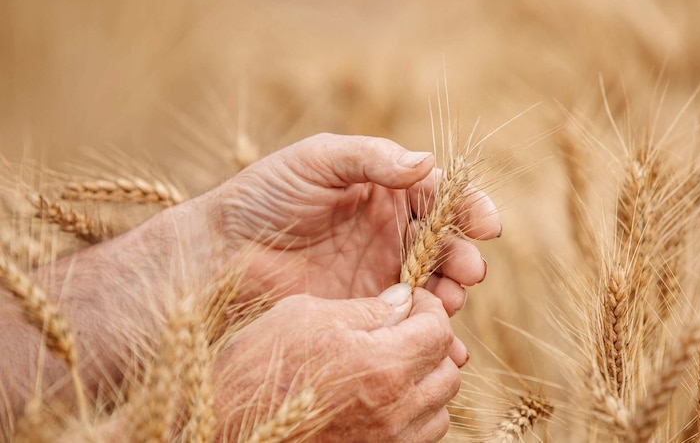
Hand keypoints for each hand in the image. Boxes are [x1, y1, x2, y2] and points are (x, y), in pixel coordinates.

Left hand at [201, 133, 501, 312]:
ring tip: (446, 304)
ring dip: (452, 294)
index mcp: (385, 190)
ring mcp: (380, 272)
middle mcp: (390, 231)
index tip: (486, 225)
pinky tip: (444, 344)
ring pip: (435, 284)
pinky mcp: (366, 310)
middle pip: (446, 243)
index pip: (440, 196)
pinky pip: (408, 321)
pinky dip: (431, 333)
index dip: (469, 208)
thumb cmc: (265, 196)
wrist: (219, 253)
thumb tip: (426, 161)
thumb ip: (372, 158)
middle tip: (467, 271)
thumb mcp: (318, 161)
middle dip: (464, 256)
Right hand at [213, 285, 464, 441]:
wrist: (223, 432)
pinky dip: (414, 414)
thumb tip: (402, 300)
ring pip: (440, 407)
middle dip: (432, 343)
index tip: (409, 301)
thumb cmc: (255, 370)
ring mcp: (389, 442)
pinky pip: (420, 437)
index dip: (429, 307)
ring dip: (426, 382)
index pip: (439, 330)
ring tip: (392, 365)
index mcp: (382, 365)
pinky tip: (382, 399)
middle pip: (449, 370)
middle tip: (403, 330)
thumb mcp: (304, 317)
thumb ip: (364, 308)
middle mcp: (395, 410)